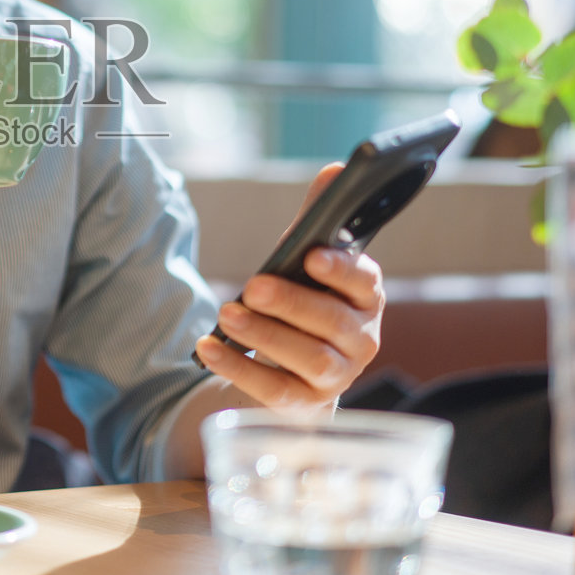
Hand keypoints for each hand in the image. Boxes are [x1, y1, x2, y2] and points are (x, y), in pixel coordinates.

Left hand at [193, 163, 384, 414]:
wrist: (298, 369)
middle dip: (291, 303)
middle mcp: (361, 339)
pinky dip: (240, 369)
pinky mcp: (306, 404)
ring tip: (226, 315)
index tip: (311, 256)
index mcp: (366, 298)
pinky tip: (208, 348)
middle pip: (333, 323)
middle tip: (252, 287)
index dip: (342, 270)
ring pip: (310, 359)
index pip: (365, 282)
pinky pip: (277, 391)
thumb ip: (317, 219)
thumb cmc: (305, 303)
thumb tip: (334, 171)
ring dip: (266, 336)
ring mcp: (338, 376)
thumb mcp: (306, 261)